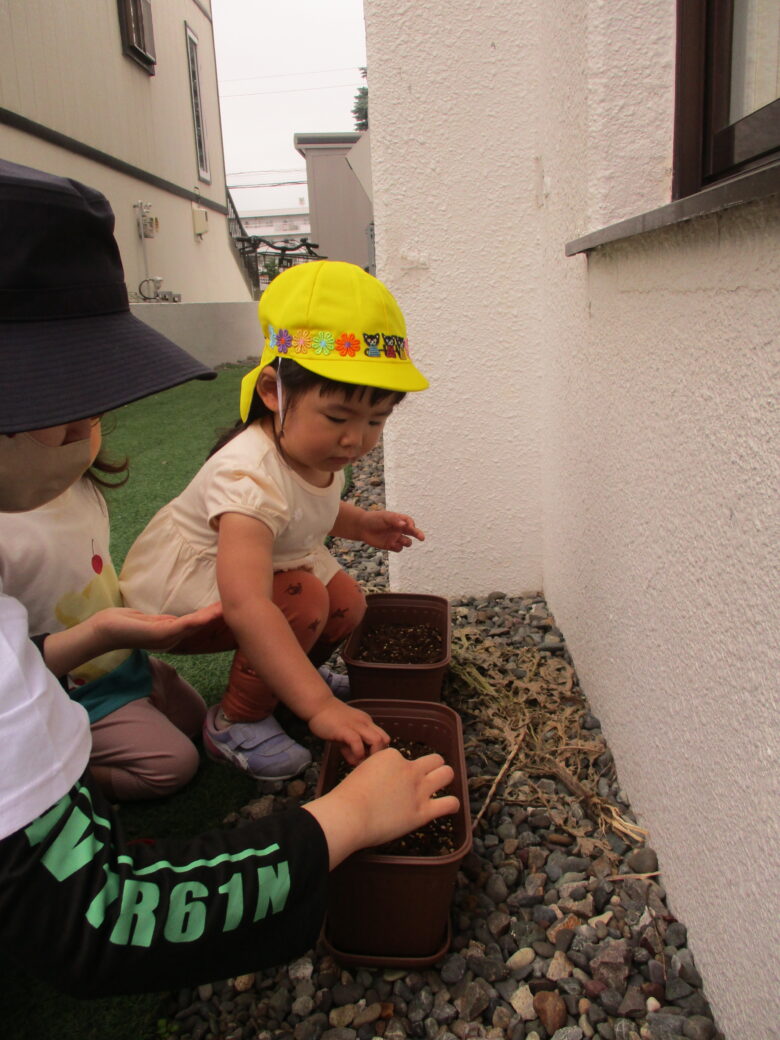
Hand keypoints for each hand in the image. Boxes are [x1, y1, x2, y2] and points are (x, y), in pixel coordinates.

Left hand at [91, 601, 222, 652]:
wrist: (104, 630)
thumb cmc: (124, 623)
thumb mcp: (150, 620)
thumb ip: (166, 620)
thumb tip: (179, 618)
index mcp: (172, 635)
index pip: (198, 624)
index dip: (216, 617)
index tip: (233, 607)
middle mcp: (174, 639)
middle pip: (202, 626)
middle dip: (221, 616)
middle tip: (243, 605)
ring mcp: (169, 637)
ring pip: (197, 624)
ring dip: (216, 616)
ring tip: (232, 607)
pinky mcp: (162, 633)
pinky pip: (186, 624)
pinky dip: (202, 618)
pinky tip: (214, 612)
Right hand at [303, 748, 458, 867]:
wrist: (348, 815)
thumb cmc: (347, 798)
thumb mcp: (361, 772)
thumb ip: (376, 773)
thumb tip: (380, 782)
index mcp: (392, 756)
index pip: (405, 758)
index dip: (401, 770)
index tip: (394, 782)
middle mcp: (409, 769)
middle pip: (434, 760)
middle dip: (432, 767)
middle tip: (426, 780)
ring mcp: (418, 789)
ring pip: (447, 773)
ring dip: (445, 779)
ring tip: (439, 788)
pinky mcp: (423, 811)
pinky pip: (450, 803)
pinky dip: (452, 804)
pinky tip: (449, 806)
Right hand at [307, 699, 389, 763]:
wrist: (318, 705)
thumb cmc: (331, 720)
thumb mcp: (345, 735)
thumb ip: (352, 748)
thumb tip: (357, 763)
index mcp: (367, 723)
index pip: (383, 738)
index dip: (379, 752)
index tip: (370, 761)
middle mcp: (365, 723)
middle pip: (384, 740)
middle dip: (378, 755)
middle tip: (367, 763)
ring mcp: (356, 725)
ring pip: (376, 740)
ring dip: (372, 755)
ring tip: (361, 762)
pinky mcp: (344, 729)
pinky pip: (357, 742)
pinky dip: (358, 753)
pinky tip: (351, 759)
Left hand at [360, 510, 424, 551]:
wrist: (362, 527)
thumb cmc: (373, 519)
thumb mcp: (384, 517)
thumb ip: (394, 520)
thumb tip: (404, 525)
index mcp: (399, 520)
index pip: (409, 522)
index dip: (411, 524)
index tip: (410, 527)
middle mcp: (399, 529)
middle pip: (413, 533)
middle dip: (418, 535)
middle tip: (422, 538)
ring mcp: (395, 537)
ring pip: (407, 542)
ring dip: (406, 542)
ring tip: (400, 540)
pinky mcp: (390, 545)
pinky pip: (399, 549)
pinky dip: (397, 547)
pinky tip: (391, 544)